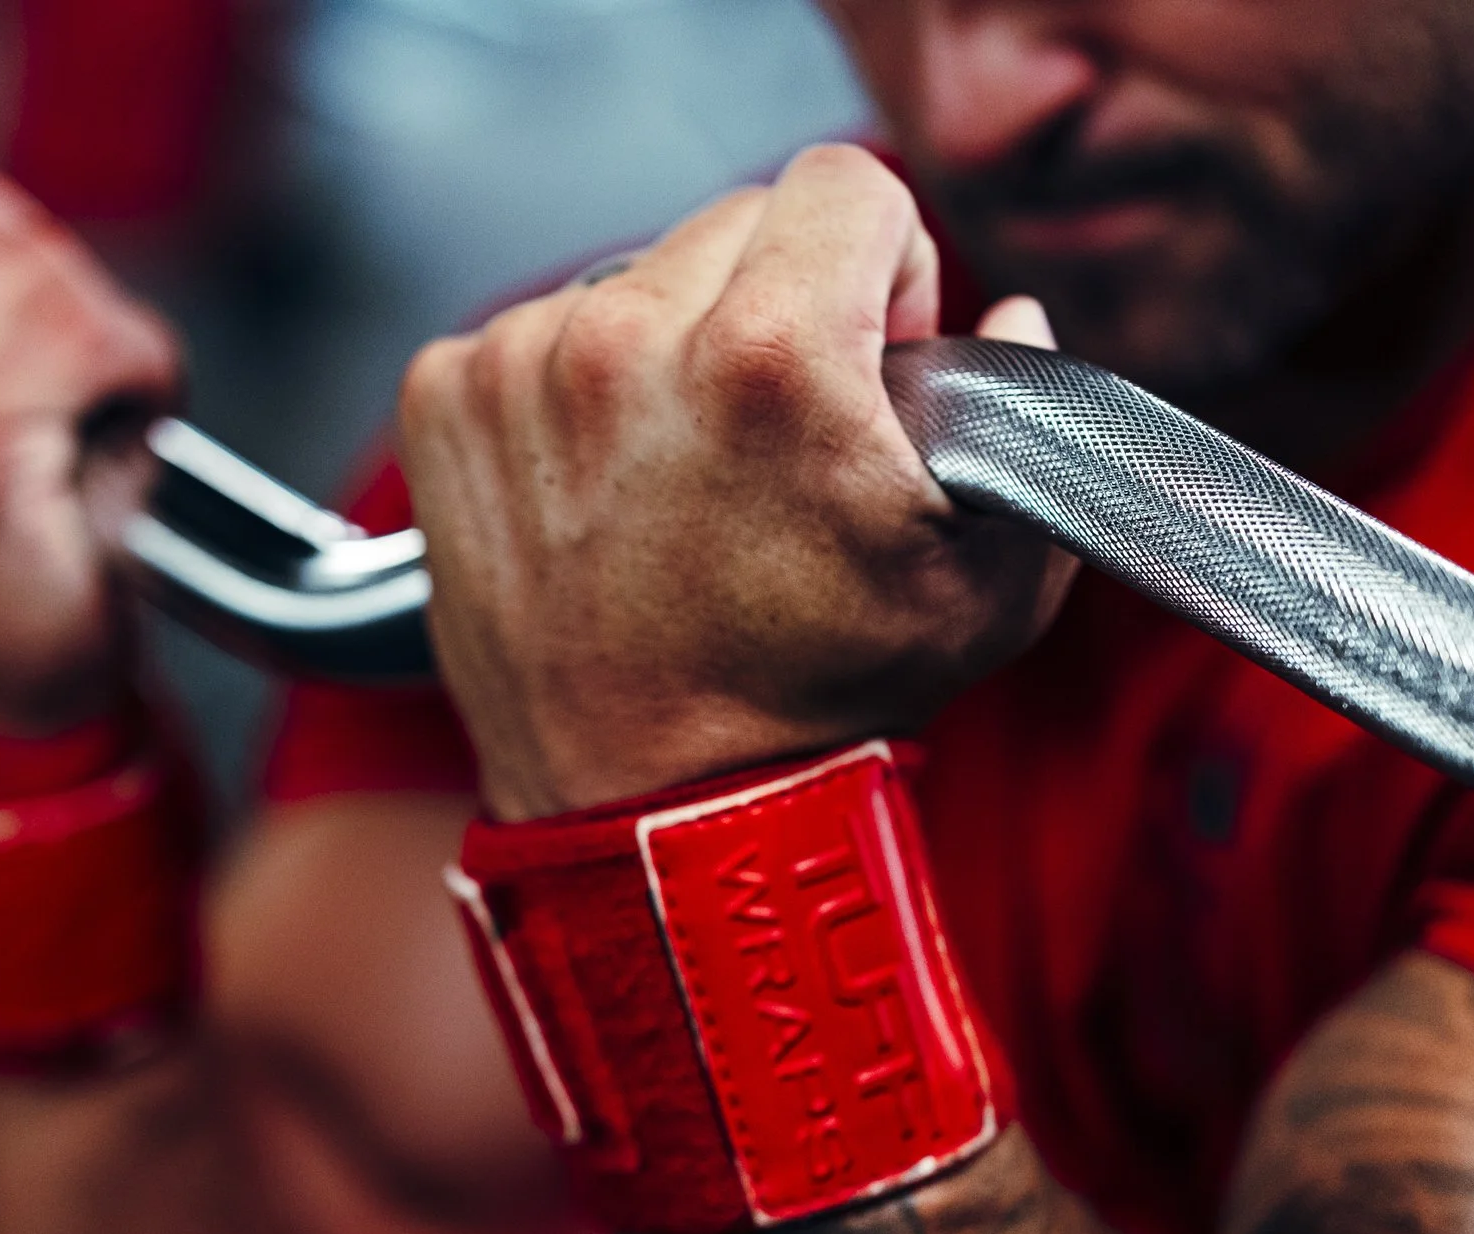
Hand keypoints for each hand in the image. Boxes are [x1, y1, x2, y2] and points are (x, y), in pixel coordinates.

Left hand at [396, 144, 1074, 819]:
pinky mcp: (446, 403)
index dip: (884, 266)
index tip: (869, 353)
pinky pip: (530, 333)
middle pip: (733, 222)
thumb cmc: (807, 707)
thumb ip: (1027, 414)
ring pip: (629, 278)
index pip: (844, 182)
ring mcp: (519, 370)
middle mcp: (625, 341)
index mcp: (769, 354)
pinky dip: (567, 391)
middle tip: (779, 432)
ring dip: (667, 346)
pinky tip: (603, 488)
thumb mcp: (987, 579)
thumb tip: (1007, 315)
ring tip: (684, 474)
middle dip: (777, 302)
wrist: (645, 811)